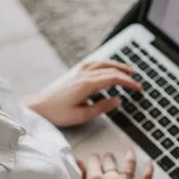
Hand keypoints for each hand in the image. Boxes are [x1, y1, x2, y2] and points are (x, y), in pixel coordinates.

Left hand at [24, 61, 141, 126]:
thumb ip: (102, 107)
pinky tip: (108, 66)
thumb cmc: (58, 113)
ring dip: (117, 65)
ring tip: (128, 70)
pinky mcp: (74, 74)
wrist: (39, 108)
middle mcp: (83, 75)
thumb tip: (118, 100)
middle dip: (126, 74)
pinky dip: (104, 63)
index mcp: (87, 85)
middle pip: (110, 69)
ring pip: (102, 63)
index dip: (128, 82)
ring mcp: (78, 72)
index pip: (113, 79)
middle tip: (138, 80)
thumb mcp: (82, 115)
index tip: (138, 88)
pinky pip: (93, 63)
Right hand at [78, 149, 153, 178]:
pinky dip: (149, 169)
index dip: (94, 161)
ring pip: (128, 165)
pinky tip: (150, 164)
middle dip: (108, 160)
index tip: (94, 161)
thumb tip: (79, 162)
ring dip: (128, 157)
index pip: (94, 161)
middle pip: (110, 161)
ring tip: (129, 153)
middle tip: (108, 160)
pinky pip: (146, 178)